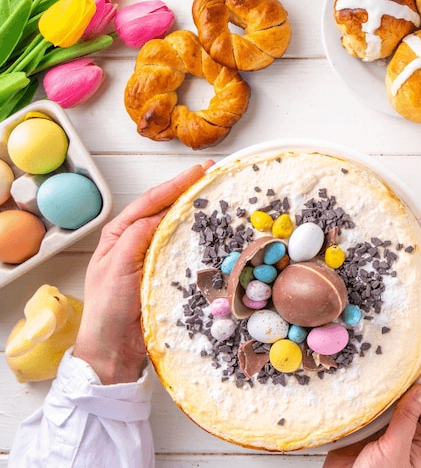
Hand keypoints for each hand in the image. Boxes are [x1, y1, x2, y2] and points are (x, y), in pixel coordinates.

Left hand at [72, 162, 211, 383]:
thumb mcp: (116, 267)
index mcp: (118, 235)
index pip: (150, 202)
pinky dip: (196, 236)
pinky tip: (210, 230)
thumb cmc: (108, 308)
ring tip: (214, 196)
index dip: (175, 185)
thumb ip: (135, 237)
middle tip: (211, 176)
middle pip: (164, 209)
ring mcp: (150, 257)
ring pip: (175, 227)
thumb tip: (160, 214)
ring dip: (193, 211)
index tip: (199, 171)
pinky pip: (183, 249)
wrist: (114, 348)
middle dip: (186, 191)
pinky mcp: (164, 274)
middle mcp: (134, 241)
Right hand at [324, 351, 420, 467]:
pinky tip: (365, 376)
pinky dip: (366, 392)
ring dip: (390, 380)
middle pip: (413, 396)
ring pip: (390, 399)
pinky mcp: (360, 432)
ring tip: (390, 354)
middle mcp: (404, 433)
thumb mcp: (394, 452)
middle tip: (413, 345)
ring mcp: (382, 432)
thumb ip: (406, 420)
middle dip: (414, 372)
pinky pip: (367, 407)